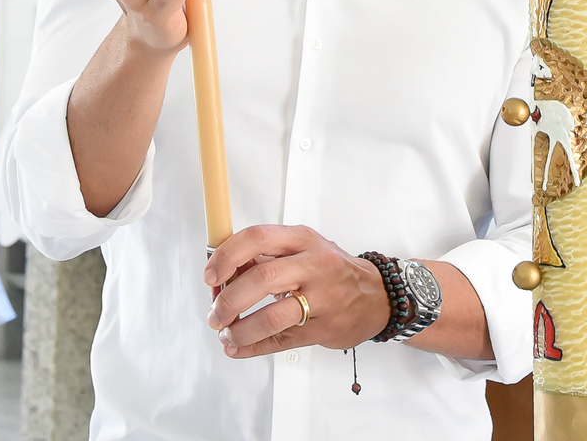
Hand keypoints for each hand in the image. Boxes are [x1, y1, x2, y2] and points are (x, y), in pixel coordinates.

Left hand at [205, 225, 389, 357]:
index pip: (257, 238)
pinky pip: (281, 342)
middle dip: (228, 299)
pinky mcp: (324, 329)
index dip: (227, 256)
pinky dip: (252, 348)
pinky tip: (238, 348)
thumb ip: (265, 256)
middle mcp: (314, 264)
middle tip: (214, 313)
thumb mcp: (302, 249)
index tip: (210, 275)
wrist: (376, 295)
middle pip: (262, 277)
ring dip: (240, 330)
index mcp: (302, 239)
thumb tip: (220, 273)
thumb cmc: (330, 269)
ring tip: (227, 334)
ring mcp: (322, 298)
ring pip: (272, 317)